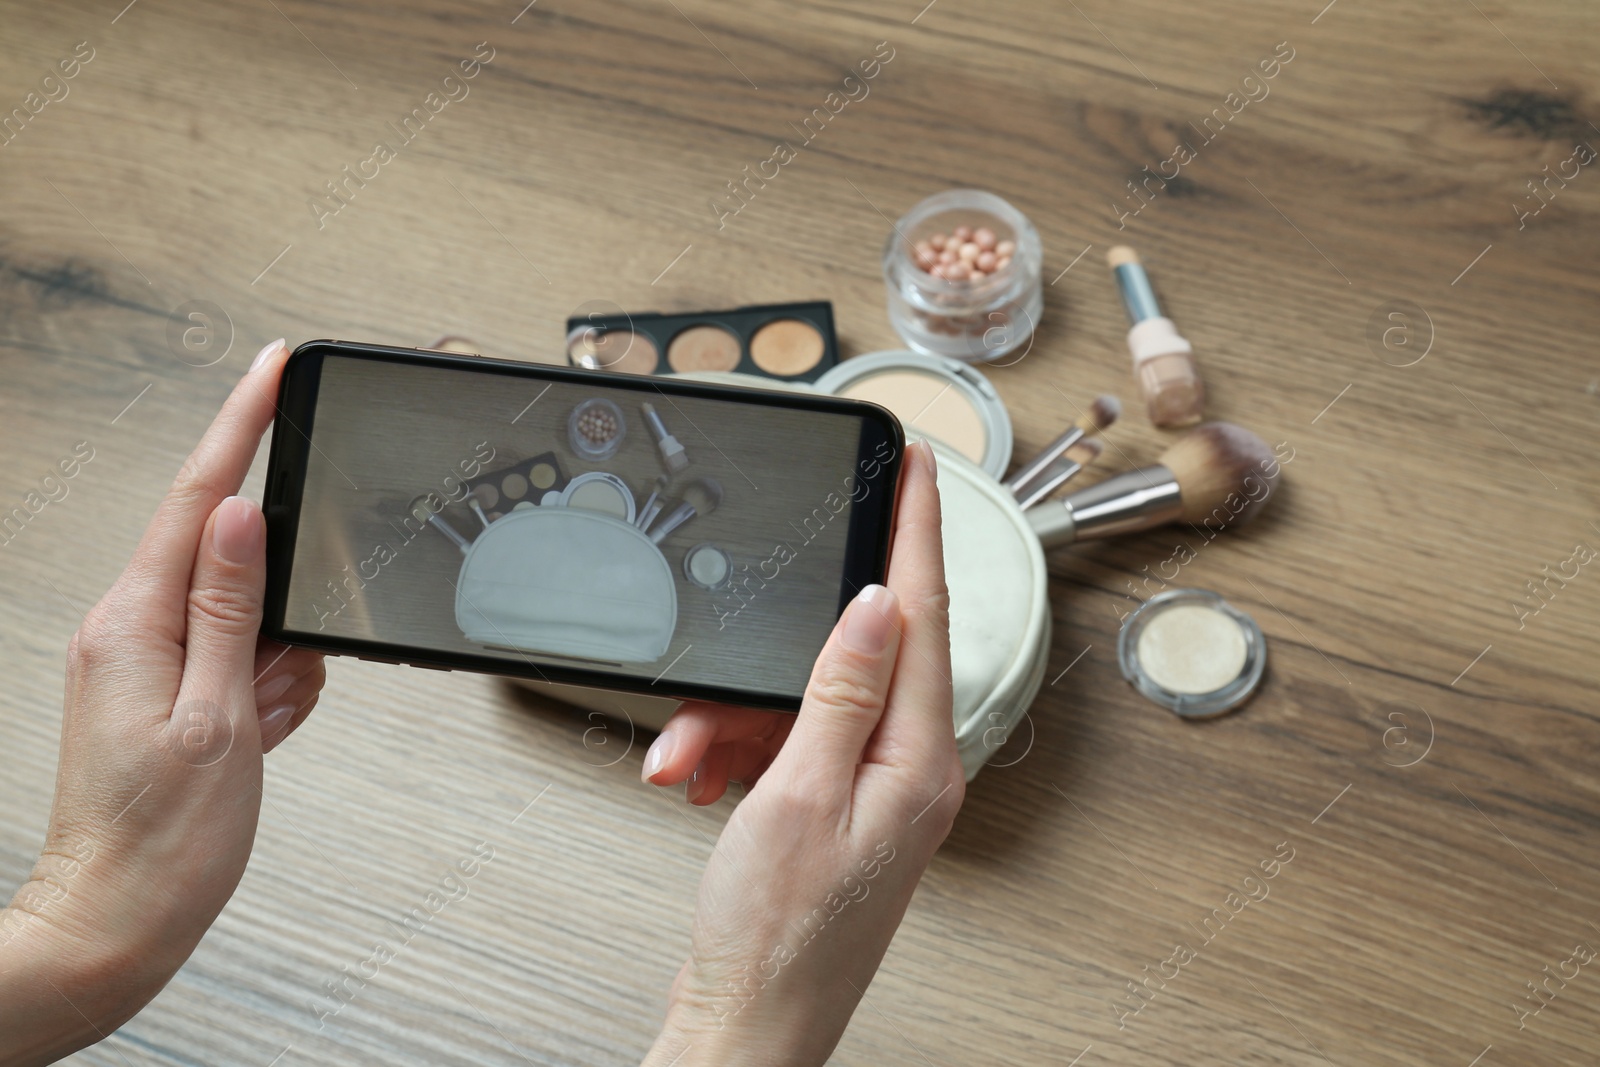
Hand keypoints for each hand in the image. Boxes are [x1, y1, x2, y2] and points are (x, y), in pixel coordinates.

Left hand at [0, 339, 325, 1066]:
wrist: (117, 921)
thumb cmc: (160, 841)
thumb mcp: (217, 716)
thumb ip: (228, 607)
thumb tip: (239, 516)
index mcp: (132, 624)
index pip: (195, 499)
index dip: (240, 426)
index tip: (273, 368)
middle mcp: (128, 630)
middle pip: (233, 566)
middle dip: (279, 614)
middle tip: (275, 686)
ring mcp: (144, 661)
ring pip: (247, 621)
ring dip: (273, 668)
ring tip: (257, 731)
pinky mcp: (164, 691)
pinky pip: (239, 662)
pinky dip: (264, 694)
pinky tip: (253, 737)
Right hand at [642, 439, 963, 1066]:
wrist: (748, 1026)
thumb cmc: (776, 939)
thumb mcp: (798, 796)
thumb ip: (839, 692)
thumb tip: (876, 606)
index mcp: (919, 761)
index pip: (926, 614)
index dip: (919, 529)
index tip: (921, 466)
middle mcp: (908, 771)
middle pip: (849, 660)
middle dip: (771, 665)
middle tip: (720, 692)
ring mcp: (872, 792)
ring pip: (803, 703)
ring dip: (735, 724)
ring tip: (693, 767)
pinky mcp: (834, 811)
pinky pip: (787, 746)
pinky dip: (737, 754)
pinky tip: (704, 781)